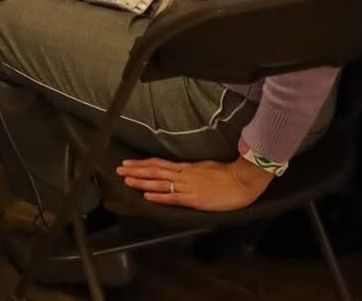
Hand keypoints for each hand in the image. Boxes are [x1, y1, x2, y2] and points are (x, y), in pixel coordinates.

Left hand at [115, 156, 272, 211]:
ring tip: (127, 180)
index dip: (142, 164)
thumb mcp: (205, 167)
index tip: (129, 163)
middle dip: (136, 171)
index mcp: (186, 167)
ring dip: (142, 182)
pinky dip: (159, 196)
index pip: (159, 164)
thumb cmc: (227, 174)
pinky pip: (173, 197)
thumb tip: (181, 170)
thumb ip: (191, 169)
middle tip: (119, 169)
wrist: (241, 180)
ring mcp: (188, 186)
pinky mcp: (194, 198)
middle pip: (154, 171)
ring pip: (160, 182)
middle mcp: (183, 174)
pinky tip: (147, 196)